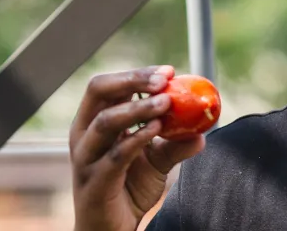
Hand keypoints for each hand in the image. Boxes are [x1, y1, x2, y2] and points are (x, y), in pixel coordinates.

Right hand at [70, 66, 205, 230]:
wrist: (111, 229)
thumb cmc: (129, 188)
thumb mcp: (157, 162)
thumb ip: (176, 144)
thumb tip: (202, 130)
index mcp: (94, 122)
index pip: (110, 85)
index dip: (138, 74)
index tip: (169, 71)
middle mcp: (84, 135)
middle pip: (99, 92)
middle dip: (132, 80)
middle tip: (164, 80)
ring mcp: (85, 158)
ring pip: (105, 121)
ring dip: (138, 108)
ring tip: (166, 102)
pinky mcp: (94, 182)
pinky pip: (114, 155)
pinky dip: (136, 139)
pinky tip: (156, 130)